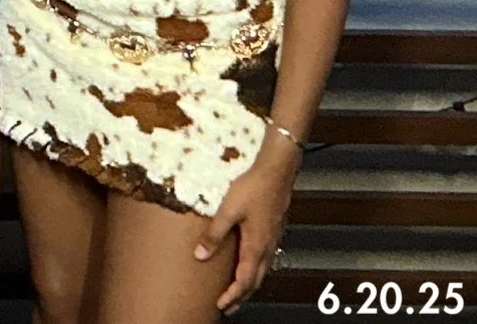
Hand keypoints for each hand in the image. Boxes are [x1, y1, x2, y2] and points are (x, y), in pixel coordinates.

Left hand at [194, 135, 300, 314]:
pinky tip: (249, 262)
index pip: (244, 281)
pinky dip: (255, 268)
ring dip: (249, 283)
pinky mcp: (273, 228)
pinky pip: (265, 257)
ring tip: (237, 290)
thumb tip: (200, 255)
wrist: (276, 169)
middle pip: (256, 280)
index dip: (233, 296)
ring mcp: (272, 238)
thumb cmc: (254, 187)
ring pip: (262, 270)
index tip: (221, 306)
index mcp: (256, 246)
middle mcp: (267, 246)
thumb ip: (213, 234)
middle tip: (228, 306)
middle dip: (241, 296)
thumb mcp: (227, 211)